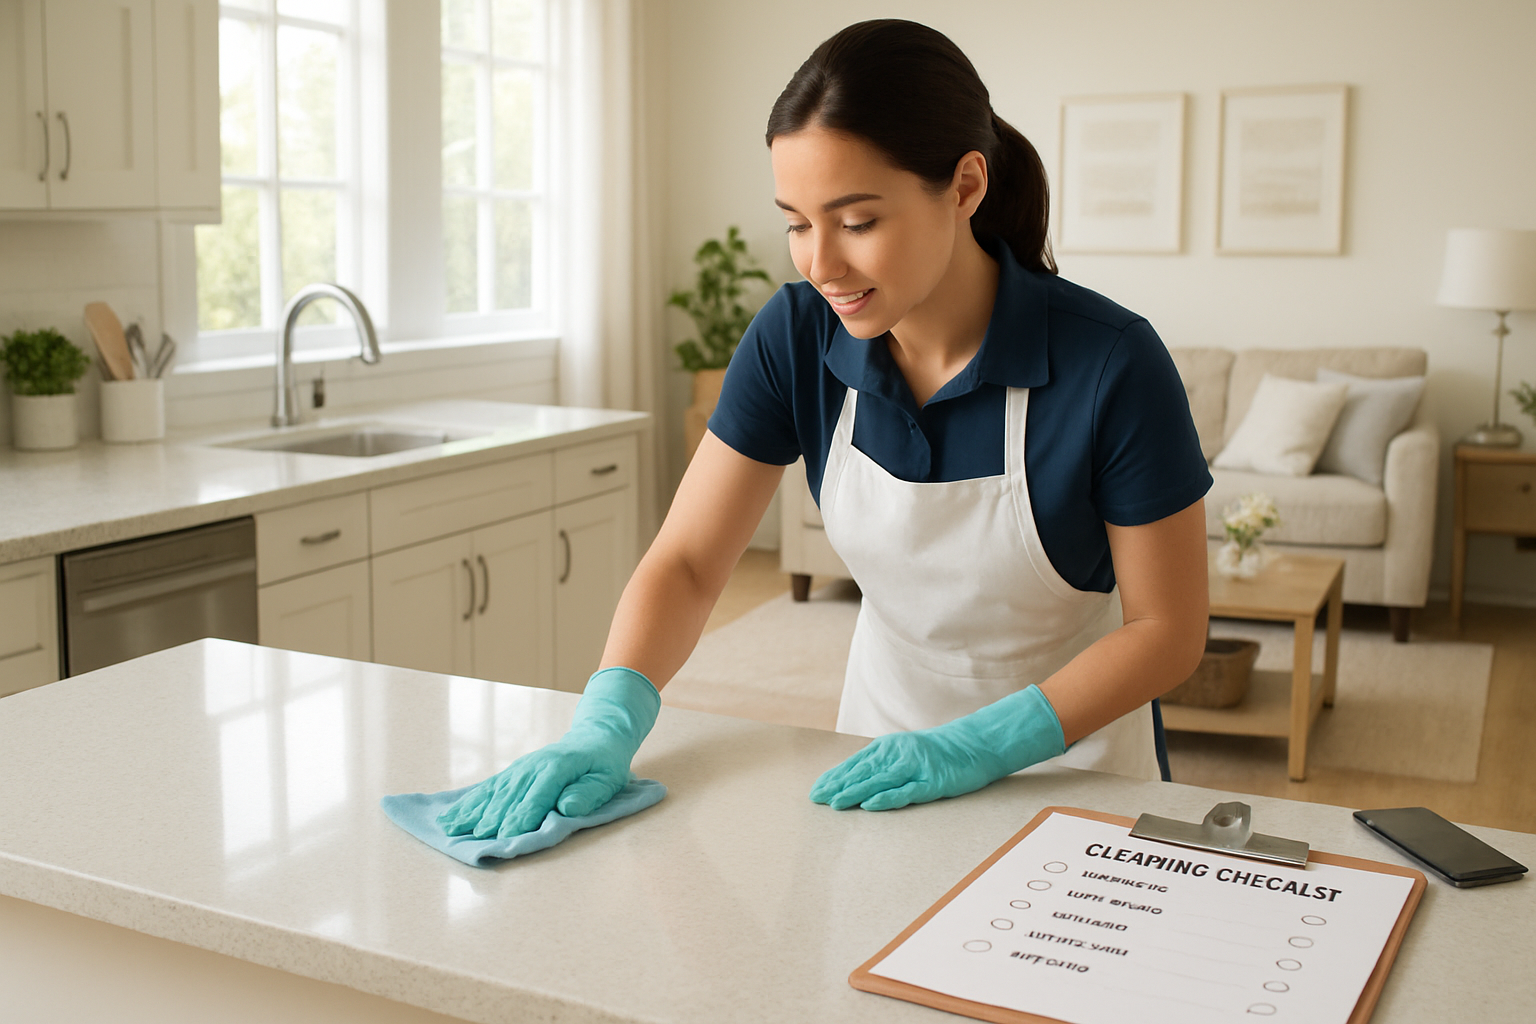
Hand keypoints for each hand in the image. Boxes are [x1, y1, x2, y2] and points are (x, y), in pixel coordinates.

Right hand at [437, 667, 660, 838]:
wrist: (594, 739)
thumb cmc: (603, 765)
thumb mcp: (607, 780)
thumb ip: (589, 794)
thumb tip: (567, 807)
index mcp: (559, 767)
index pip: (538, 795)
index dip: (523, 815)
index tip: (508, 834)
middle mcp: (534, 766)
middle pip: (511, 796)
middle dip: (493, 818)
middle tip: (477, 838)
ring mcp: (520, 769)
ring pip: (494, 792)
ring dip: (473, 811)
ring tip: (452, 828)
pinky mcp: (512, 773)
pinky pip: (488, 788)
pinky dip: (469, 803)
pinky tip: (452, 816)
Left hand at [810, 684, 1065, 810]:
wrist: (975, 745)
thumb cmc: (937, 753)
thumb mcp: (906, 754)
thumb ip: (882, 765)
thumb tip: (852, 781)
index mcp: (889, 747)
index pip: (855, 763)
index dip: (835, 776)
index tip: (816, 789)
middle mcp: (899, 754)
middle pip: (863, 771)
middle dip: (838, 785)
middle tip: (816, 798)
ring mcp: (916, 767)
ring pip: (880, 780)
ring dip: (856, 791)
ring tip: (836, 803)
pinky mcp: (933, 781)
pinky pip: (906, 791)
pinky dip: (887, 798)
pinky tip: (871, 804)